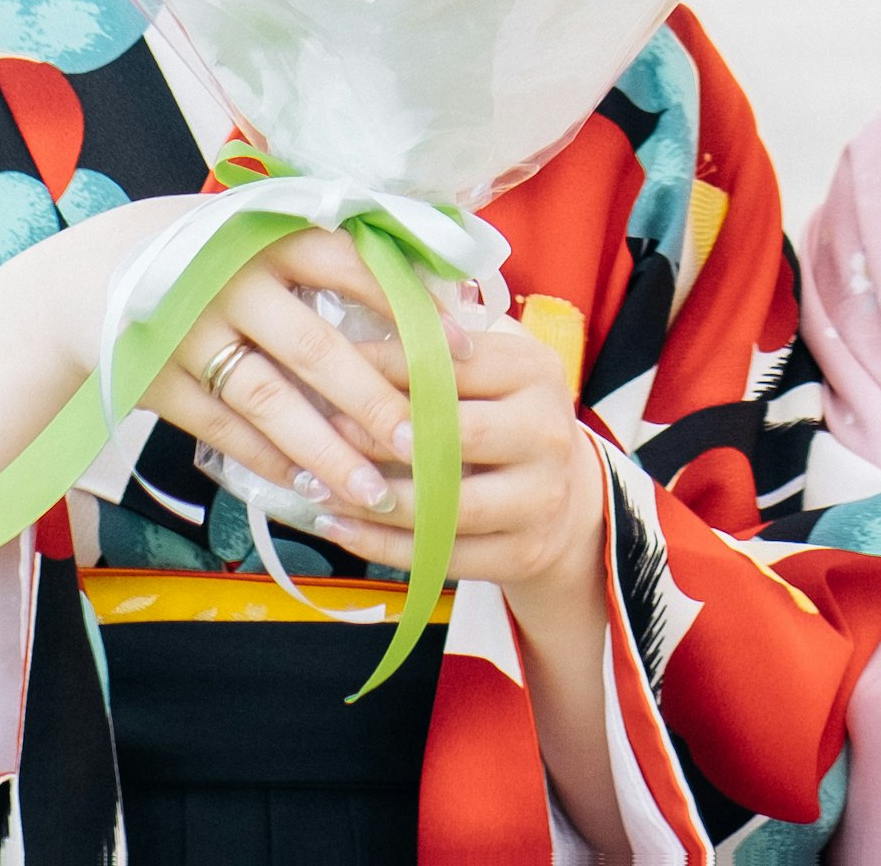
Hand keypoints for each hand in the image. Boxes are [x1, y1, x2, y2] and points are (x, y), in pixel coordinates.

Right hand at [148, 228, 435, 525]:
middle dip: (373, 400)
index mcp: (267, 232)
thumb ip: (333, 252)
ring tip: (373, 493)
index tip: (464, 345)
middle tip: (423, 444)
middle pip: (315, 345)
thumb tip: (439, 285)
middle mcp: (228, 278)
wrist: (89, 275)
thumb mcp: (259, 231)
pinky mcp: (151, 377)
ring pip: (268, 399)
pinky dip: (266, 460)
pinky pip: (221, 429)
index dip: (410, 303)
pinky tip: (308, 490)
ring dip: (323, 451)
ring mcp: (186, 330)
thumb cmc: (207, 253)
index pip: (352, 263)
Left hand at [306, 305, 607, 594]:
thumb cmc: (506, 418)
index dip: (385, 365)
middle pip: (453, 435)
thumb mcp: (492, 370)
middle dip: (378, 434)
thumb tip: (351, 327)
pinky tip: (338, 526)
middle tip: (321, 429)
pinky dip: (381, 544)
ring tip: (314, 486)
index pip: (451, 364)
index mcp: (534, 371)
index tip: (328, 364)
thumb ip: (440, 350)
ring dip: (371, 499)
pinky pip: (440, 553)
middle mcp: (545, 431)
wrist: (567, 501)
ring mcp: (539, 497)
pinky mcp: (522, 553)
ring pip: (444, 504)